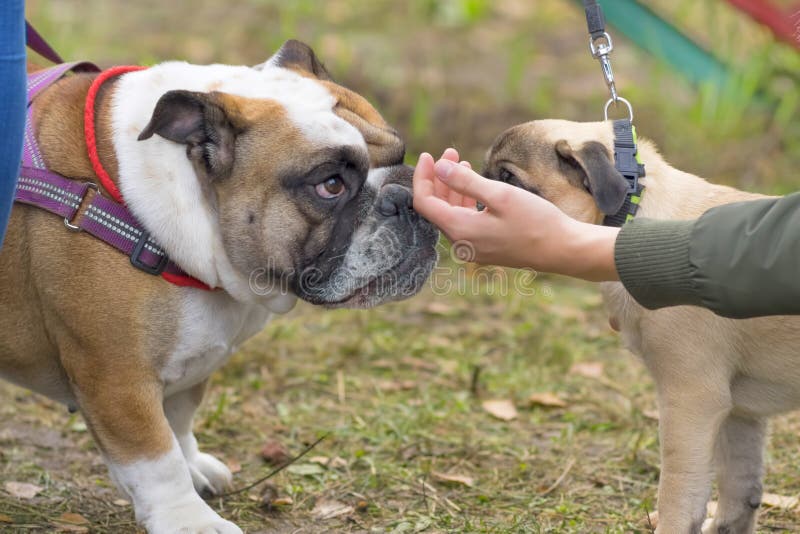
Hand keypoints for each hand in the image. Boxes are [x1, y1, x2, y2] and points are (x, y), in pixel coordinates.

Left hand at [412, 149, 620, 280]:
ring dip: (452, 188)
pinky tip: (474, 184)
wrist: (563, 250)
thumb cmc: (535, 221)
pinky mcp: (485, 247)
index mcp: (460, 231)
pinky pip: (465, 221)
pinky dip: (465, 201)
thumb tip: (438, 168)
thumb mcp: (500, 195)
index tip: (427, 155)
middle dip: (438, 178)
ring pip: (451, 214)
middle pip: (436, 208)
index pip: (425, 203)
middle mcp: (461, 243)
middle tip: (450, 152)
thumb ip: (465, 182)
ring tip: (461, 162)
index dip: (422, 178)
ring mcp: (473, 248)